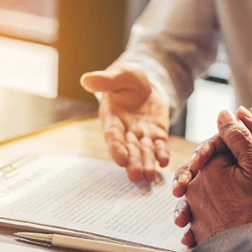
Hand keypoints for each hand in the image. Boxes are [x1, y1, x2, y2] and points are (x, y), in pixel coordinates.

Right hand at [81, 68, 169, 182]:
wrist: (147, 85)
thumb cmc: (128, 79)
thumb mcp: (120, 75)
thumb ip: (106, 80)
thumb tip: (86, 79)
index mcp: (112, 119)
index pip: (113, 137)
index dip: (116, 148)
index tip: (120, 160)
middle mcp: (125, 131)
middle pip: (129, 149)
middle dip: (132, 162)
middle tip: (136, 176)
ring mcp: (142, 135)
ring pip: (144, 152)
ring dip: (147, 164)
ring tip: (149, 176)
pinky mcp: (157, 135)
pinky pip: (159, 147)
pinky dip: (162, 154)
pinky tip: (165, 161)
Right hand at [174, 107, 251, 251]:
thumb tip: (237, 111)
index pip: (219, 146)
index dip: (203, 154)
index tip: (194, 165)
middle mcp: (242, 171)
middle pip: (205, 171)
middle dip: (187, 181)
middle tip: (179, 191)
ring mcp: (239, 193)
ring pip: (203, 196)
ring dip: (188, 207)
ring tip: (181, 220)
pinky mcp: (238, 214)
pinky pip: (211, 217)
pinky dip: (199, 226)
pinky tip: (191, 236)